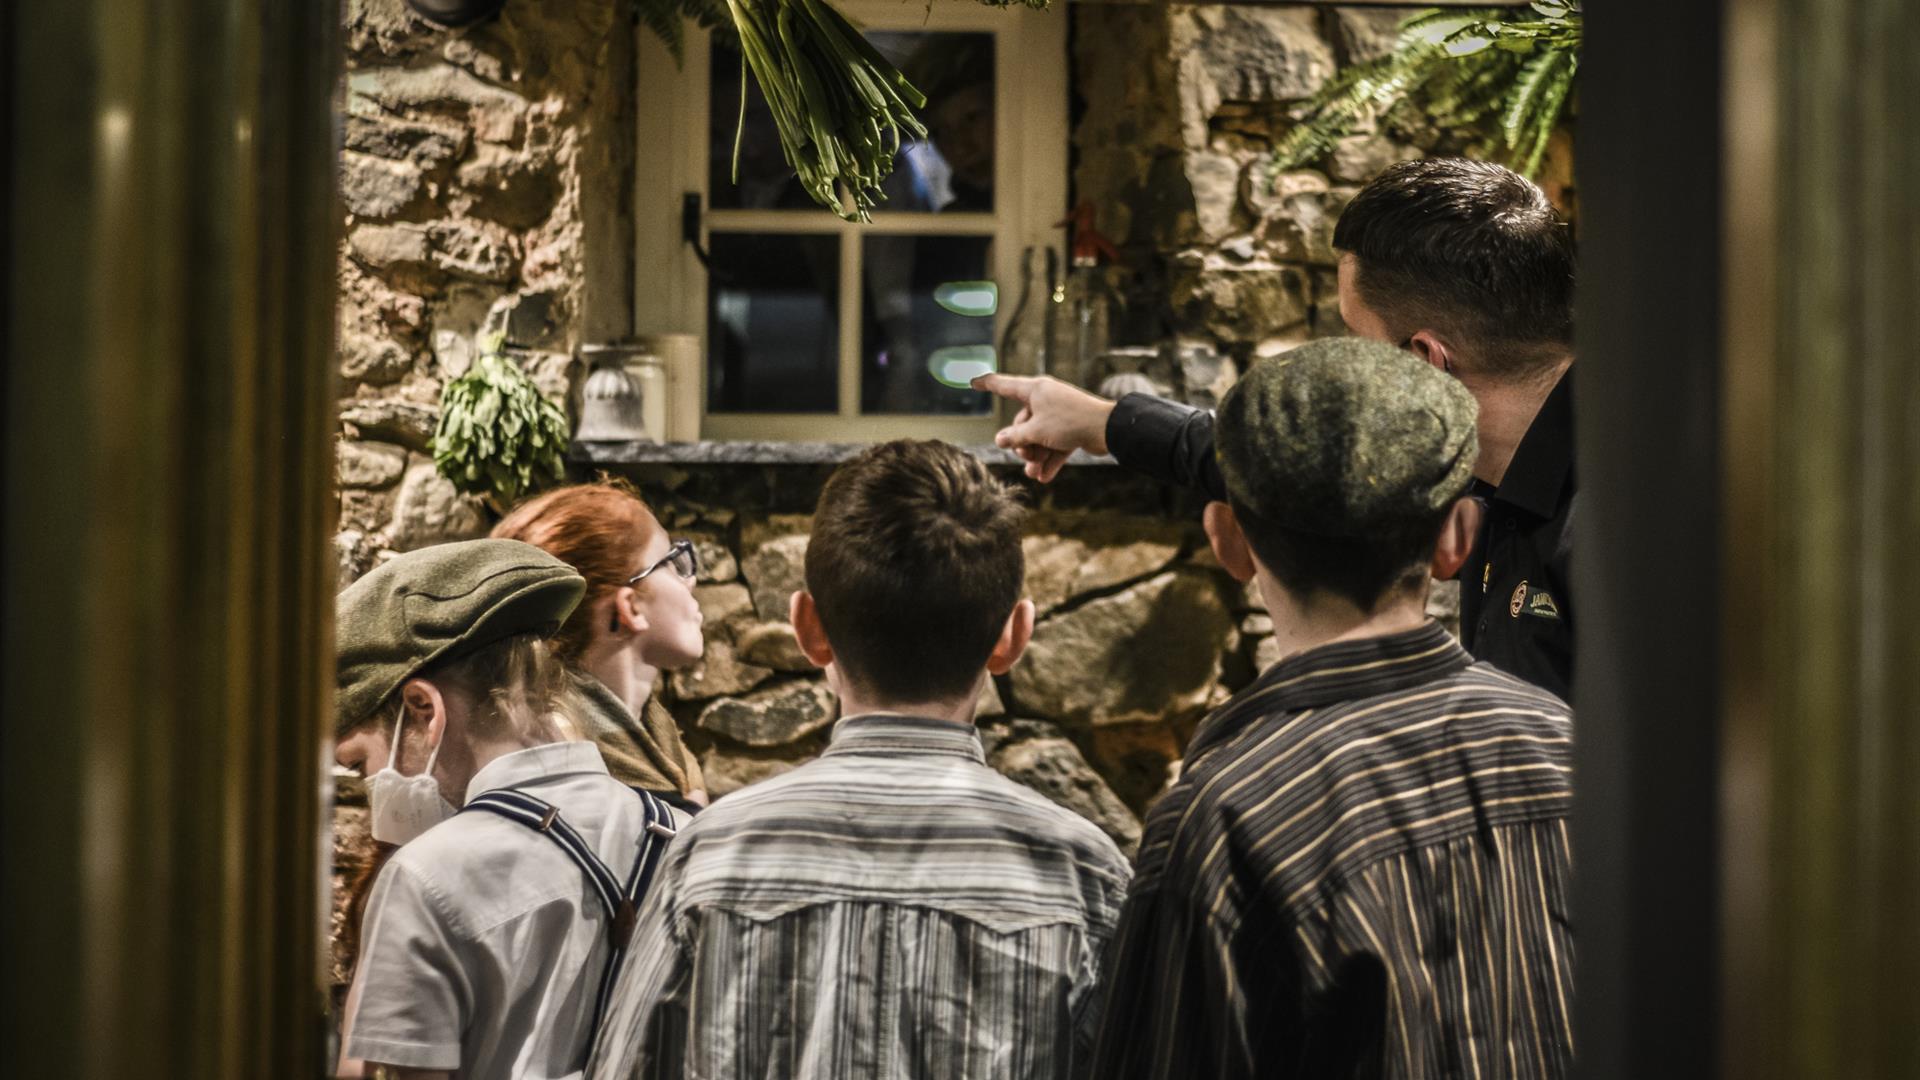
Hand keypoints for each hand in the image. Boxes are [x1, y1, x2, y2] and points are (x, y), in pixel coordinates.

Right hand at [971, 373, 1116, 482]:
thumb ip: (1015, 437)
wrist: (1107, 429)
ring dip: (1036, 456)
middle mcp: (1046, 399)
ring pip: (1039, 437)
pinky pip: (1054, 444)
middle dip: (1023, 444)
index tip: (973, 382)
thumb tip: (999, 440)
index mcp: (1035, 390)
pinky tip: (1044, 478)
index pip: (1004, 385)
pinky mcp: (1071, 429)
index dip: (987, 384)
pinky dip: (1050, 459)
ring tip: (1034, 473)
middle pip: (1023, 423)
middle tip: (1027, 456)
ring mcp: (1059, 414)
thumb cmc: (1070, 422)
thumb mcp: (1036, 431)